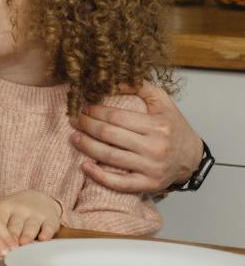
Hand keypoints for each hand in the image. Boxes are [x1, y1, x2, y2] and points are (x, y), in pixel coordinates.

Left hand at [0, 189, 62, 244]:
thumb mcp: (1, 213)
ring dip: (26, 235)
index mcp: (4, 207)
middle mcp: (20, 210)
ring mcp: (36, 214)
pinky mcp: (50, 220)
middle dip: (10, 237)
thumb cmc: (14, 212)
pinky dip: (46, 233)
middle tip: (5, 249)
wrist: (38, 198)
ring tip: (22, 244)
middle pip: (14, 225)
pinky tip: (42, 239)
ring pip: (30, 226)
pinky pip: (49, 227)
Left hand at [71, 83, 201, 193]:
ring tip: (73, 138)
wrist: (192, 158)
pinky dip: (99, 176)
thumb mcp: (162, 101)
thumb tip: (112, 81)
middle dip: (86, 126)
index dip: (95, 111)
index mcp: (157, 126)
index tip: (83, 107)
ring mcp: (151, 168)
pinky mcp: (148, 185)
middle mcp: (155, 148)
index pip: (116, 117)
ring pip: (110, 157)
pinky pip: (120, 183)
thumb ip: (139, 86)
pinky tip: (85, 166)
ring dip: (86, 146)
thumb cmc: (173, 127)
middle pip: (109, 135)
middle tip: (73, 120)